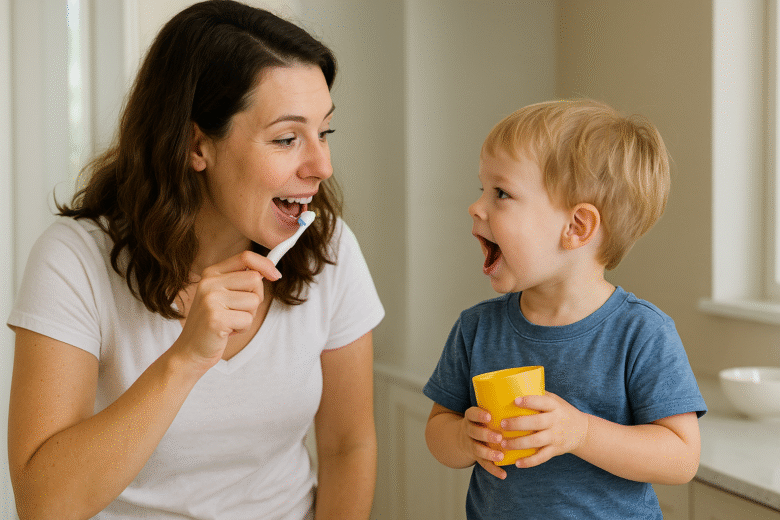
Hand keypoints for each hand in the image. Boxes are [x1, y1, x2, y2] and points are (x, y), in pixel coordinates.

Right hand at [173, 251, 280, 370]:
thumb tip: (271, 271)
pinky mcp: (216, 318)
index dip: (265, 265)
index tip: (275, 276)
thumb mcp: (224, 295)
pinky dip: (243, 328)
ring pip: (254, 301)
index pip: (245, 257)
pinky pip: (248, 319)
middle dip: (255, 298)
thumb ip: (242, 280)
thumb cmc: (214, 323)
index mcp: (211, 273)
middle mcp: (209, 282)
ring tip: (230, 322)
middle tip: (239, 310)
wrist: (190, 350)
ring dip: (248, 316)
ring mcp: (211, 300)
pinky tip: (227, 331)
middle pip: (254, 279)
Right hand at [458, 407, 509, 479]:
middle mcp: (470, 430)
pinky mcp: (477, 457)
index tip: (488, 416)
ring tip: (500, 456)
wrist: (464, 435)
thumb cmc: (483, 419)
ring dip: (488, 453)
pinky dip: (494, 470)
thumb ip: (499, 401)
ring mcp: (472, 445)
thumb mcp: (484, 408)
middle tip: (498, 437)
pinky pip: (484, 465)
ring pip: (478, 450)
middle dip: (486, 435)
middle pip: (474, 433)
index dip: (478, 415)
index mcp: (472, 417)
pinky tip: (504, 474)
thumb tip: (528, 384)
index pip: (471, 414)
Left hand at [500, 392, 588, 468]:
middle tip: (502, 424)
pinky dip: (529, 461)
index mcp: (554, 406)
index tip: (515, 401)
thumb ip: (537, 395)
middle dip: (518, 424)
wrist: (582, 431)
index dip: (529, 401)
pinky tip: (517, 463)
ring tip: (503, 444)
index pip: (542, 402)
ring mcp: (556, 437)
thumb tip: (512, 386)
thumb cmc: (560, 411)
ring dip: (518, 443)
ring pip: (536, 441)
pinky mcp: (556, 450)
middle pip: (536, 422)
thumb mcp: (554, 400)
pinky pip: (541, 457)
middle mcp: (556, 421)